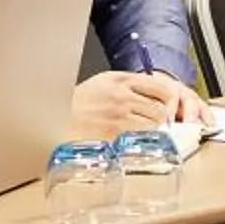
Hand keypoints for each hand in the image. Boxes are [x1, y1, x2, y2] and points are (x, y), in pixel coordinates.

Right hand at [70, 69, 196, 137]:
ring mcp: (118, 111)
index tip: (170, 112)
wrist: (54, 119)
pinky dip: (144, 142)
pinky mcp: (114, 130)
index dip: (170, 102)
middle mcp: (121, 93)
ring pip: (154, 123)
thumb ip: (127, 88)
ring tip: (148, 139)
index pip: (160, 87)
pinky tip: (137, 144)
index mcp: (119, 79)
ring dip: (155, 133)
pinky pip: (141, 137)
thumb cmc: (76, 105)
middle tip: (162, 131)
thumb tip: (153, 100)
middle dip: (163, 122)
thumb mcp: (101, 85)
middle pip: (160, 108)